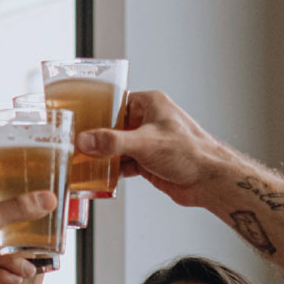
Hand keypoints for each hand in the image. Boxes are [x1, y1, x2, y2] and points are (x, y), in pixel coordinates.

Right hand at [75, 90, 239, 208]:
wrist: (209, 181)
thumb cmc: (190, 152)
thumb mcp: (145, 143)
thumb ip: (112, 142)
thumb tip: (85, 141)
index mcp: (150, 104)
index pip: (115, 102)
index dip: (96, 111)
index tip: (77, 120)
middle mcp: (148, 121)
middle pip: (113, 127)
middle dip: (96, 138)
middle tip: (74, 144)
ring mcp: (148, 143)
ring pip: (117, 147)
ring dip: (103, 157)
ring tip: (81, 162)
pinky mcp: (149, 162)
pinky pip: (124, 164)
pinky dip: (113, 171)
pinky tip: (100, 176)